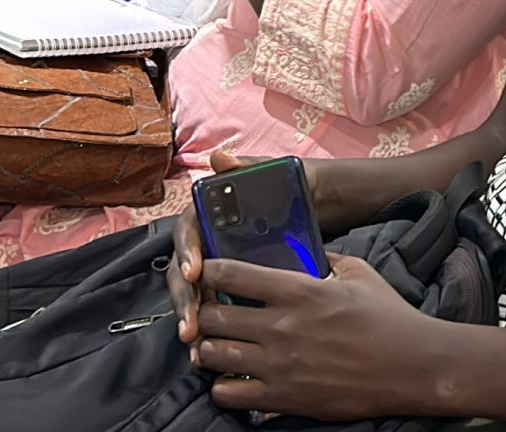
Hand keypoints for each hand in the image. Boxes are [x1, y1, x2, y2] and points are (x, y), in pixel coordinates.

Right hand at [170, 151, 282, 343]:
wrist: (322, 203)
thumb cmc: (293, 184)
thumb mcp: (272, 174)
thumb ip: (245, 168)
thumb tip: (219, 159)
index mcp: (209, 214)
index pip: (187, 233)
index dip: (186, 253)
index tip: (194, 273)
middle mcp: (208, 239)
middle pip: (183, 270)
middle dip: (184, 298)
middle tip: (191, 324)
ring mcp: (219, 262)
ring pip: (194, 293)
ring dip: (191, 316)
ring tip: (195, 342)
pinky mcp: (234, 283)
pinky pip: (214, 305)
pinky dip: (210, 325)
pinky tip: (209, 347)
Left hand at [193, 253, 442, 417]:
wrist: (413, 366)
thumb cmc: (389, 318)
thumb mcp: (359, 273)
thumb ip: (327, 258)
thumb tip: (309, 251)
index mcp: (298, 290)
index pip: (230, 274)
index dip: (209, 271)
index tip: (206, 273)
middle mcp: (282, 326)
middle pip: (211, 317)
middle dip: (204, 314)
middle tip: (209, 314)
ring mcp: (280, 365)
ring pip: (212, 356)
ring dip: (209, 349)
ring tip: (218, 347)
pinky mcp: (283, 397)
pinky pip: (227, 394)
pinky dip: (223, 386)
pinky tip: (235, 379)